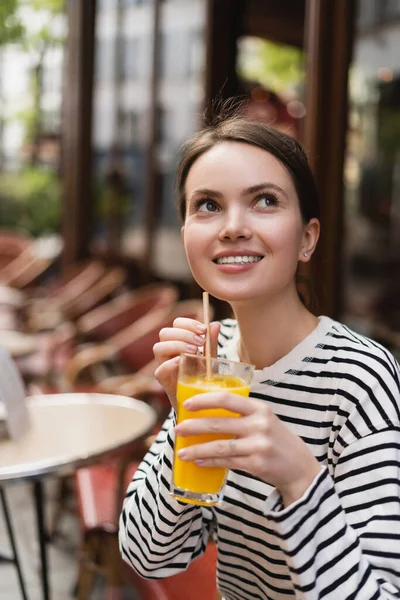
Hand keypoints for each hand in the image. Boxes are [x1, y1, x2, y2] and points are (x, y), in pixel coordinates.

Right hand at [153, 318, 220, 409]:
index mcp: (179, 342)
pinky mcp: (164, 382)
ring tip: (194, 351)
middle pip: (165, 333)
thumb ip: (211, 343)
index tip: (203, 330)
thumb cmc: (203, 377)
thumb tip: (215, 324)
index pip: (176, 324)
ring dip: (176, 345)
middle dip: (183, 333)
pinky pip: (159, 370)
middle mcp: (168, 352)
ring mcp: (164, 366)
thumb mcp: (210, 358)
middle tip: (200, 342)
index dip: (188, 323)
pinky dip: (170, 364)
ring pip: (158, 348)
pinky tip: (182, 362)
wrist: (200, 401)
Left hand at [174, 392, 320, 506]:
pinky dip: (210, 462)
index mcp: (259, 408)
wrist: (299, 467)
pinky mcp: (257, 464)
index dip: (204, 400)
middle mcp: (260, 424)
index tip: (186, 404)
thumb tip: (206, 412)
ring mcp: (259, 445)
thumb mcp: (264, 419)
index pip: (226, 399)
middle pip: (219, 423)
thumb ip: (241, 414)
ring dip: (197, 449)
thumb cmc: (275, 439)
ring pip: (220, 446)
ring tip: (181, 452)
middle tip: (177, 429)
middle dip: (193, 427)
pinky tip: (198, 461)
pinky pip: (227, 462)